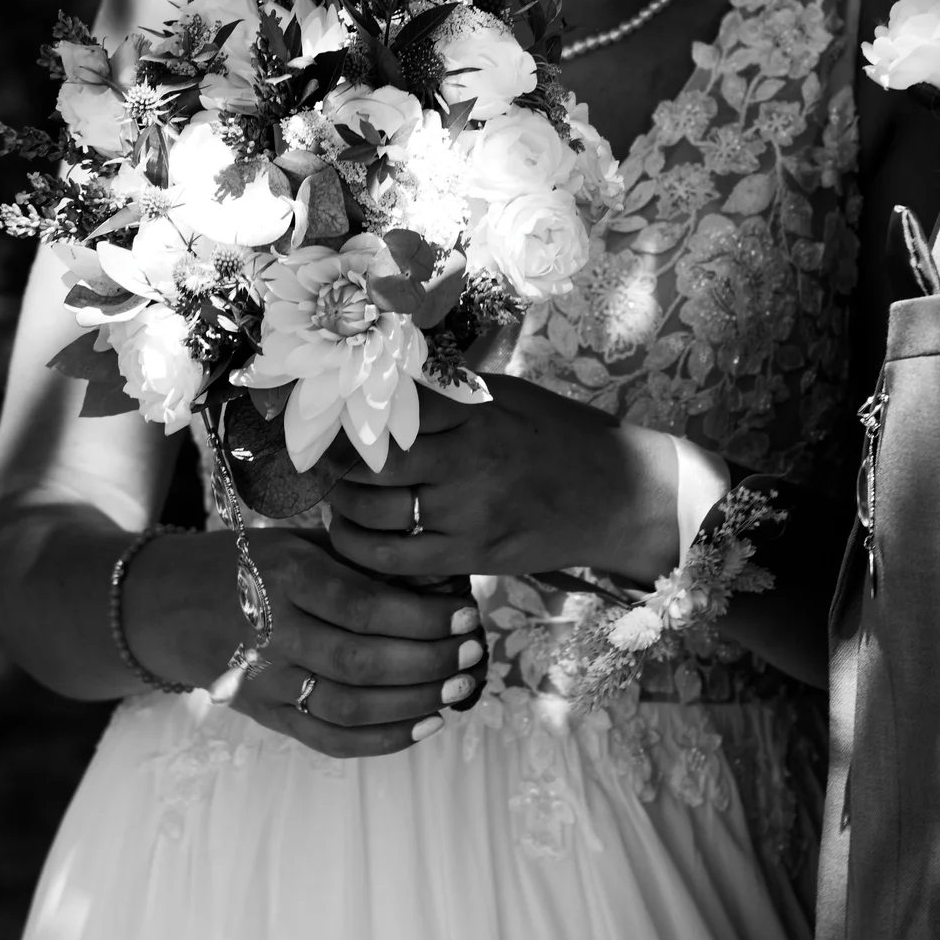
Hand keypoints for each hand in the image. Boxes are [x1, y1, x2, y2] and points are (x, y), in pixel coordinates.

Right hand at [126, 527, 485, 759]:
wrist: (170, 605)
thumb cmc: (254, 564)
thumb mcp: (300, 543)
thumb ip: (362, 561)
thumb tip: (442, 578)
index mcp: (286, 577)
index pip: (365, 605)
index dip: (423, 617)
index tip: (467, 613)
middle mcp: (273, 633)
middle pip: (362, 660)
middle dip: (429, 662)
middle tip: (473, 654)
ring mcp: (266, 682)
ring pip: (349, 706)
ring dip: (414, 703)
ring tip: (459, 689)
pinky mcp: (266, 716)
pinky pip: (328, 739)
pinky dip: (381, 740)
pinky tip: (424, 724)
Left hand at [325, 374, 679, 584]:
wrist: (620, 497)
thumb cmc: (562, 438)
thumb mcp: (511, 396)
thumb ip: (451, 393)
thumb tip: (386, 382)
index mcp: (478, 410)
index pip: (393, 404)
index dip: (350, 410)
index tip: (326, 410)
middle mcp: (469, 458)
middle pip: (373, 458)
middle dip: (336, 460)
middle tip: (319, 457)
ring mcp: (469, 511)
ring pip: (374, 509)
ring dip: (341, 501)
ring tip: (335, 493)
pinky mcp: (471, 555)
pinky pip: (393, 558)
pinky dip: (359, 545)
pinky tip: (350, 532)